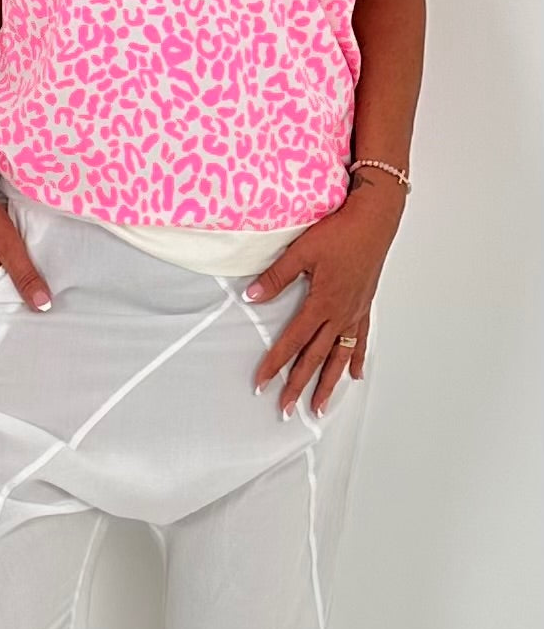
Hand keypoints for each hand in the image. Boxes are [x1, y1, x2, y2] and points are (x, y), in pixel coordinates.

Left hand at [244, 189, 402, 415]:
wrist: (375, 219)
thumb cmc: (341, 231)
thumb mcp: (302, 251)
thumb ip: (277, 277)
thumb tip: (253, 296)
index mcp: (322, 303)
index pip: (292, 342)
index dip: (274, 364)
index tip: (261, 384)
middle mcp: (340, 314)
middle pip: (315, 358)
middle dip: (298, 386)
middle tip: (286, 409)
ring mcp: (355, 312)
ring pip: (339, 357)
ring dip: (328, 383)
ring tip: (319, 406)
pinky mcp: (364, 306)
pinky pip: (360, 339)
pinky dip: (356, 358)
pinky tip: (355, 375)